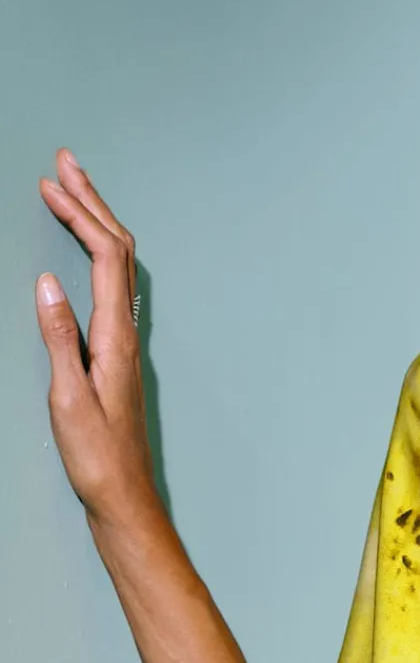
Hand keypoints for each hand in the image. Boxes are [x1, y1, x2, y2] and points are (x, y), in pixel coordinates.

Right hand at [35, 148, 157, 522]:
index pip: (106, 258)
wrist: (125, 499)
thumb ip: (59, 339)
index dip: (81, 215)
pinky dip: (98, 256)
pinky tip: (87, 253)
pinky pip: (114, 289)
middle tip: (65, 164)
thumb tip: (48, 284)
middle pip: (119, 253)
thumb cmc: (97, 459)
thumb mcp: (68, 399)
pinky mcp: (118, 357)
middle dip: (92, 203)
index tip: (52, 183)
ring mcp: (126, 345)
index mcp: (117, 339)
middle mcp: (128, 335)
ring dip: (98, 225)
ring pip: (120, 269)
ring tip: (73, 191)